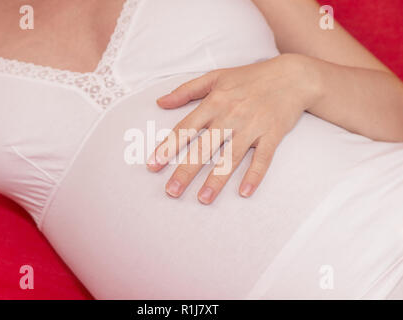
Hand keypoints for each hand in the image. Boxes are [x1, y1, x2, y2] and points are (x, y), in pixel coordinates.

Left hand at [147, 53, 321, 203]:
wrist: (292, 76)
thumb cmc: (250, 77)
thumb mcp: (215, 77)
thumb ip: (186, 90)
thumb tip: (160, 102)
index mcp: (214, 102)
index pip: (186, 128)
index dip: (168, 147)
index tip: (153, 165)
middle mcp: (231, 116)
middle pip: (204, 148)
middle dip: (186, 171)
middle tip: (171, 191)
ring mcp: (252, 127)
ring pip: (231, 157)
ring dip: (216, 180)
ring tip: (203, 199)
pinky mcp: (272, 135)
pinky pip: (263, 158)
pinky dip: (254, 175)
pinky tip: (244, 192)